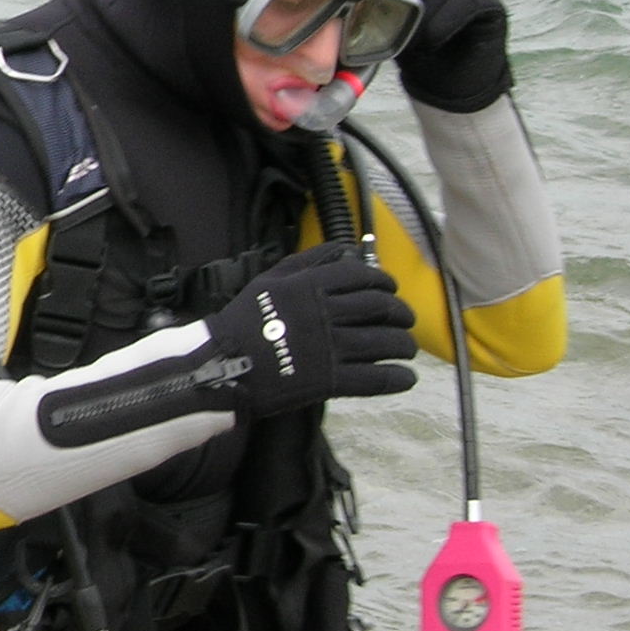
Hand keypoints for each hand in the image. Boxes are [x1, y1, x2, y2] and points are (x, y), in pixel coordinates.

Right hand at [201, 244, 417, 419]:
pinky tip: (405, 377)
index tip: (390, 289)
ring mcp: (330, 348)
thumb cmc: (245, 320)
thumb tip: (346, 250)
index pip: (363, 276)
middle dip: (401, 313)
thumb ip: (307, 262)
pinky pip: (376, 378)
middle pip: (382, 308)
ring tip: (406, 348)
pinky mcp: (331, 381)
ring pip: (386, 342)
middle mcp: (325, 313)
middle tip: (404, 319)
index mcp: (310, 286)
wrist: (222, 364)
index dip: (384, 282)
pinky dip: (397, 378)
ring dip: (405, 344)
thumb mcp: (270, 280)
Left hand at [383, 0, 512, 112]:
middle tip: (392, 5)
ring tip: (412, 35)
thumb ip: (373, 5)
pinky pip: (470, 1)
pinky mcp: (490, 5)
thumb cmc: (412, 47)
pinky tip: (433, 38)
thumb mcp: (386, 24)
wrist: (446, 82)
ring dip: (427, 8)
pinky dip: (448, 18)